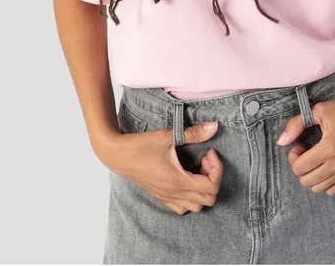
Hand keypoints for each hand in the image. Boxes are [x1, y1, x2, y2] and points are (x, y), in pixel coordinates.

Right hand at [103, 120, 223, 214]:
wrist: (118, 155)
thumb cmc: (141, 145)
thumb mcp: (168, 136)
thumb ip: (193, 133)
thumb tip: (214, 127)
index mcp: (178, 181)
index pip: (211, 187)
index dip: (217, 169)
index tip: (209, 152)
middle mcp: (174, 194)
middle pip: (208, 200)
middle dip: (212, 178)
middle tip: (204, 159)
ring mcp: (167, 197)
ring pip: (196, 206)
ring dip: (202, 188)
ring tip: (196, 168)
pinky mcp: (161, 196)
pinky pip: (182, 208)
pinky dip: (190, 197)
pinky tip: (186, 178)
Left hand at [277, 93, 334, 195]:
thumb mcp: (318, 110)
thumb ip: (296, 124)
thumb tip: (281, 142)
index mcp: (329, 147)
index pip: (300, 168)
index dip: (293, 157)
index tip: (299, 144)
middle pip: (306, 181)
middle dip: (300, 167)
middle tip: (305, 151)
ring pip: (318, 188)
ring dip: (310, 175)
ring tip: (314, 159)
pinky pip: (333, 190)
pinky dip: (324, 181)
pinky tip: (325, 165)